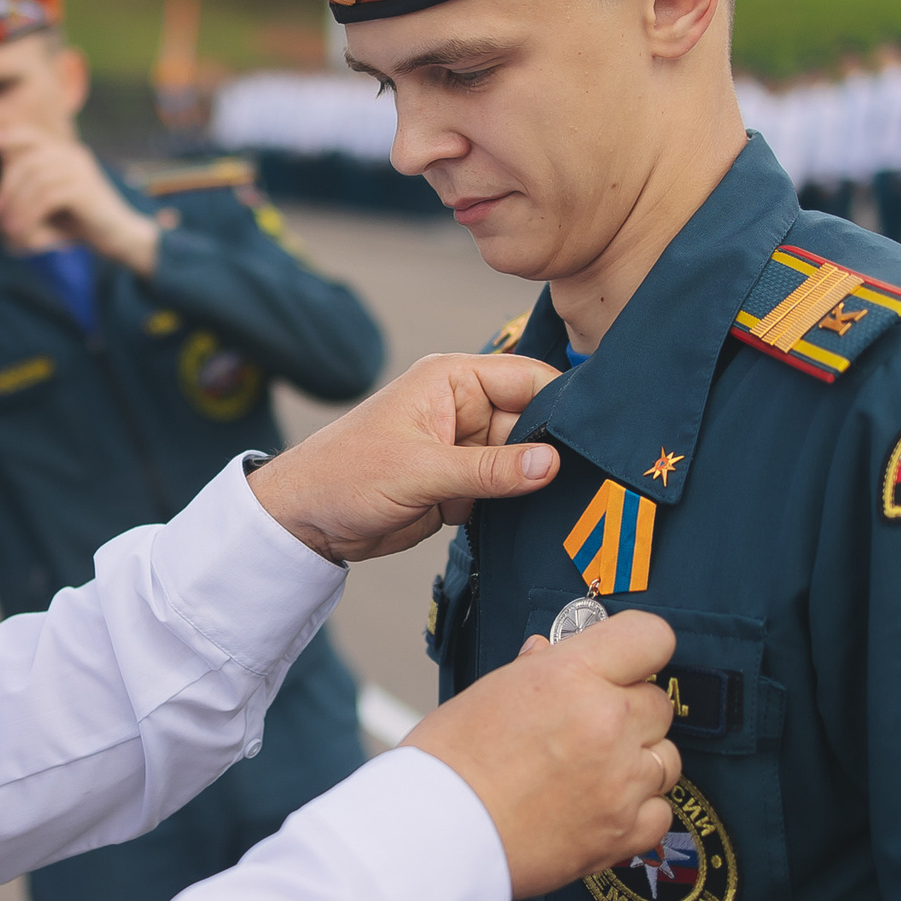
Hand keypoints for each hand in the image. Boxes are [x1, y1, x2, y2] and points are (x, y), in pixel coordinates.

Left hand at [0, 136, 161, 272]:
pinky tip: (22, 229)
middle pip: (27, 159)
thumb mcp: (46, 210)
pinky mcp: (84, 188)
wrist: (119, 238)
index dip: (8, 136)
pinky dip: (29, 214)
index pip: (31, 136)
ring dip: (16, 205)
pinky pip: (47, 196)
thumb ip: (20, 202)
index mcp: (63, 154)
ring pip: (35, 179)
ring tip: (9, 227)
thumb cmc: (81, 224)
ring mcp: (79, 170)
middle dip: (5, 186)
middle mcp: (72, 156)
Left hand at [246, 352, 560, 561]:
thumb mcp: (421, 471)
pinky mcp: (460, 484)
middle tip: (586, 482)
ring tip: (555, 504)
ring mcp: (463, 448)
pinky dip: (509, 507)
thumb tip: (551, 463)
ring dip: (529, 485)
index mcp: (452, 381)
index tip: (595, 437)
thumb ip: (490, 469)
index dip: (562, 405)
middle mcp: (464, 409)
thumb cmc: (344, 475)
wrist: (304, 520)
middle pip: (532, 423)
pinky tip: (516, 518)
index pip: (528, 379)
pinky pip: (503, 491)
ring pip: (521, 462)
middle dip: (549, 453)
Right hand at [407, 611, 681, 898]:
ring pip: (666, 758)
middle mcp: (607, 722)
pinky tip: (602, 806)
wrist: (433, 836)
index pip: (651, 637)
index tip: (630, 660)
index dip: (641, 648)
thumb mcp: (487, 692)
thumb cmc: (447, 764)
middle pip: (659, 703)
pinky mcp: (623, 832)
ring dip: (638, 761)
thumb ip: (536, 670)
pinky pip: (661, 811)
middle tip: (591, 726)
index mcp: (572, 675)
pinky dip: (639, 810)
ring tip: (592, 771)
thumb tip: (550, 654)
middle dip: (631, 711)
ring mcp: (621, 780)